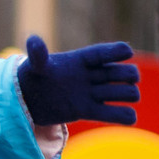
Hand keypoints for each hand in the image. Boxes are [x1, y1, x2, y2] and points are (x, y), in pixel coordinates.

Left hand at [16, 37, 138, 126]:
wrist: (29, 99)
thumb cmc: (35, 76)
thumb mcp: (35, 66)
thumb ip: (37, 55)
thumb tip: (32, 40)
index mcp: (82, 59)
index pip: (104, 53)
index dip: (117, 52)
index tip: (127, 52)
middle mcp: (93, 75)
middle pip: (123, 72)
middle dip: (128, 75)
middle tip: (126, 80)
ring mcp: (93, 94)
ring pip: (125, 92)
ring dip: (129, 94)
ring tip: (122, 97)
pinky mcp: (89, 111)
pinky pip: (114, 114)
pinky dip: (125, 116)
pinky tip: (129, 117)